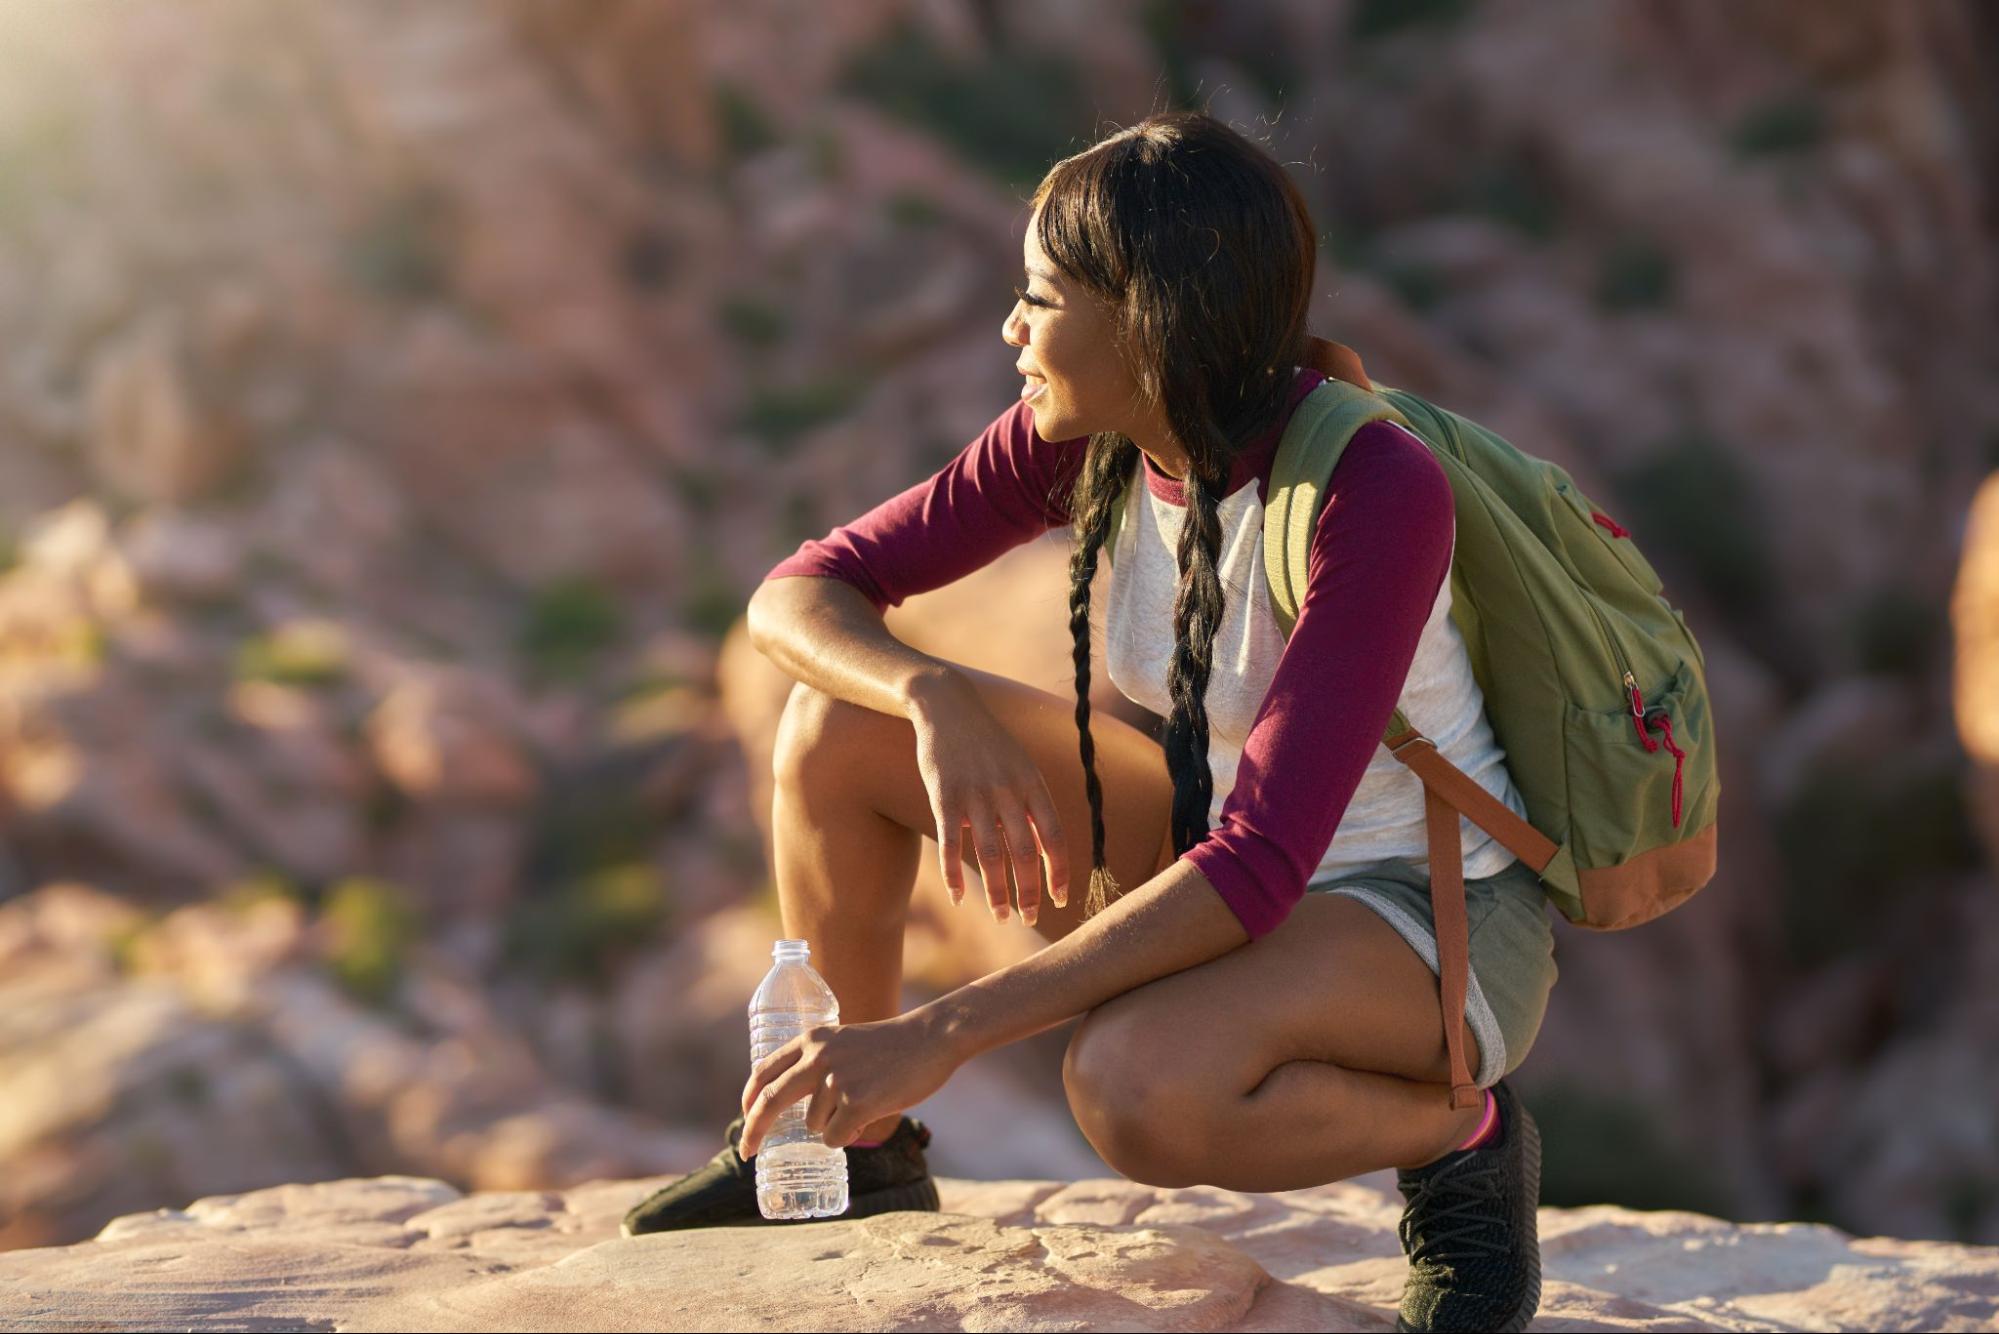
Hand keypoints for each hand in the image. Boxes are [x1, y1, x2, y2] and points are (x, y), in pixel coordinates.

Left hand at [737, 1012, 959, 1157]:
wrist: (931, 1039)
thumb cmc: (893, 1045)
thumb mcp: (845, 1041)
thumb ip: (820, 1062)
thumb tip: (799, 1107)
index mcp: (812, 1039)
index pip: (765, 1071)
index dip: (748, 1098)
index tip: (744, 1116)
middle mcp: (818, 1057)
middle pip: (770, 1101)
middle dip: (753, 1131)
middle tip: (746, 1153)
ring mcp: (836, 1081)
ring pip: (814, 1125)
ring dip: (833, 1125)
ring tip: (863, 1103)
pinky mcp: (857, 1103)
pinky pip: (834, 1138)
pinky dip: (848, 1136)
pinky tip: (869, 1115)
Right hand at [907, 676, 1069, 927]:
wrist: (948, 707)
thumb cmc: (987, 743)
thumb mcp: (1019, 766)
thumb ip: (1031, 804)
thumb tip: (1044, 848)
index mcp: (1032, 784)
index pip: (1054, 836)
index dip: (1059, 871)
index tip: (1059, 900)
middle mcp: (1008, 791)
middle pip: (1025, 852)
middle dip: (1030, 891)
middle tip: (1029, 918)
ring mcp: (975, 795)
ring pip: (991, 855)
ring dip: (998, 892)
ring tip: (1002, 916)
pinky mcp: (944, 797)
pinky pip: (951, 843)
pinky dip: (954, 875)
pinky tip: (959, 897)